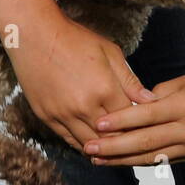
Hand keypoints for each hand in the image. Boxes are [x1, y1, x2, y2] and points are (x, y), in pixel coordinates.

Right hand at [6, 10, 156, 148]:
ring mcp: (63, 114)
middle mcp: (84, 106)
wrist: (34, 35)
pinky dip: (83, 144)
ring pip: (90, 144)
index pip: (129, 121)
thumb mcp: (110, 53)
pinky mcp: (46, 117)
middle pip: (111, 137)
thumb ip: (130, 81)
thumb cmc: (75, 39)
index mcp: (104, 89)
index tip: (146, 129)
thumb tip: (150, 100)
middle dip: (124, 142)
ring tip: (115, 149)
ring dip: (104, 148)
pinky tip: (93, 144)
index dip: (139, 127)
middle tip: (134, 144)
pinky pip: (69, 140)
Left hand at [83, 65, 184, 166]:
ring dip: (120, 160)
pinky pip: (158, 160)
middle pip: (144, 141)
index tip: (97, 125)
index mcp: (183, 107)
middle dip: (114, 147)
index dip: (121, 121)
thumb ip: (152, 98)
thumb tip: (127, 111)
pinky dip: (136, 161)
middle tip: (89, 148)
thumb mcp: (177, 82)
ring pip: (149, 156)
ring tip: (96, 159)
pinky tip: (117, 161)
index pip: (146, 116)